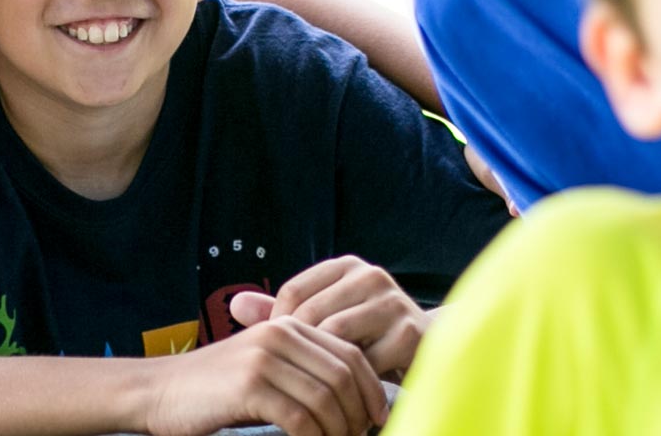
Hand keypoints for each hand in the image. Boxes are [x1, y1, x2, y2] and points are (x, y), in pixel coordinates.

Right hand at [141, 317, 386, 435]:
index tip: (378, 417)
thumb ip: (301, 371)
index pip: (349, 354)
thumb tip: (350, 401)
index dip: (371, 389)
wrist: (158, 392)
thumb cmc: (214, 389)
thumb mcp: (263, 367)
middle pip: (343, 376)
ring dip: (338, 431)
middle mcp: (278, 335)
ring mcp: (263, 359)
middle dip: (358, 414)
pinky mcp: (249, 386)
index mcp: (287, 326)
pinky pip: (299, 419)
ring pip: (325, 399)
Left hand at [228, 256, 425, 374]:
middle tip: (293, 378)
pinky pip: (365, 361)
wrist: (426, 352)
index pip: (294, 291)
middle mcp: (371, 276)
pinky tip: (343, 392)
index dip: (280, 326)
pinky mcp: (410, 333)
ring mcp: (393, 302)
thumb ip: (282, 312)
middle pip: (313, 315)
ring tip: (314, 386)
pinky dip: (350, 381)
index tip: (282, 355)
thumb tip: (234, 304)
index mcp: (346, 267)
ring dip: (324, 367)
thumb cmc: (366, 336)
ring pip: (336, 337)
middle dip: (301, 351)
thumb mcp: (325, 318)